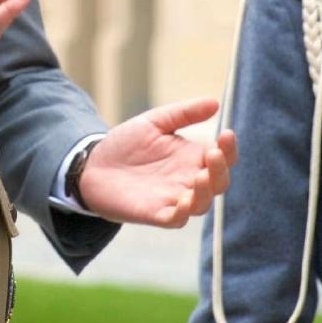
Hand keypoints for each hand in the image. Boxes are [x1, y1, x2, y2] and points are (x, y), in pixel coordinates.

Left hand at [78, 98, 237, 226]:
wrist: (92, 164)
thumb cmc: (126, 144)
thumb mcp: (155, 122)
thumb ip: (184, 113)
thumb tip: (215, 103)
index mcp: (192, 158)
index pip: (222, 157)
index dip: (229, 148)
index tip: (226, 133)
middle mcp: (188, 180)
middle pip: (218, 183)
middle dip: (221, 170)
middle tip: (213, 154)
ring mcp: (173, 199)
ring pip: (201, 204)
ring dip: (205, 192)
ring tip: (201, 176)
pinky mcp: (154, 213)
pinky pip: (175, 219)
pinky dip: (182, 213)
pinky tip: (184, 201)